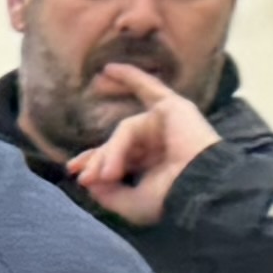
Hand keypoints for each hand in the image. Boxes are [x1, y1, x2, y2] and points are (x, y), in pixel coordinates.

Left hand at [68, 69, 217, 223]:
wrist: (198, 187)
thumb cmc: (170, 199)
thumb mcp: (130, 203)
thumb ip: (107, 192)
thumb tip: (87, 180)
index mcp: (153, 164)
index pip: (118, 156)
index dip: (95, 160)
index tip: (74, 171)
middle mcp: (160, 142)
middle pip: (118, 142)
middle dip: (98, 157)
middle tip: (83, 175)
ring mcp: (167, 123)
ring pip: (125, 131)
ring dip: (113, 152)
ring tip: (110, 174)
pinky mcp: (174, 108)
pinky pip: (148, 88)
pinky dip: (129, 78)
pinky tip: (108, 69)